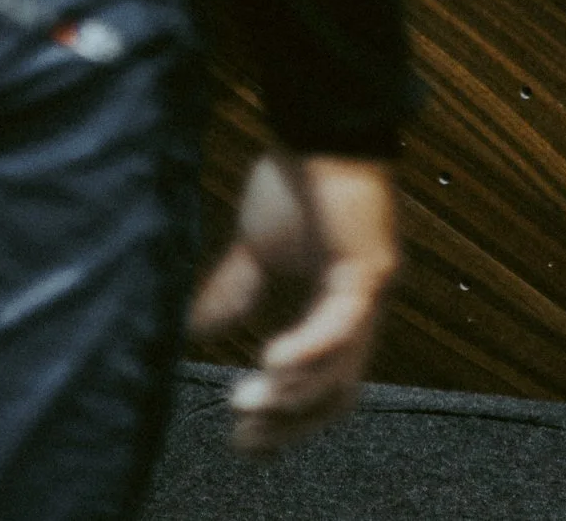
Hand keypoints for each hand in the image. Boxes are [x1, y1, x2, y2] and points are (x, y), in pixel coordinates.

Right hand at [188, 147, 398, 454]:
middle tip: (243, 436)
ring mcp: (368, 292)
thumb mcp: (256, 247)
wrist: (318, 125)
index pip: (321, 386)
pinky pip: (341, 327)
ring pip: (339, 371)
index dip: (284, 418)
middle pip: (334, 395)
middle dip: (287, 422)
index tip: (242, 439)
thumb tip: (197, 330)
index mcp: (338, 308)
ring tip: (247, 401)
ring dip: (291, 394)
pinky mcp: (367, 269)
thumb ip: (237, 290)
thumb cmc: (297, 179)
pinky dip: (307, 351)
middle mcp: (360, 310)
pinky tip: (272, 362)